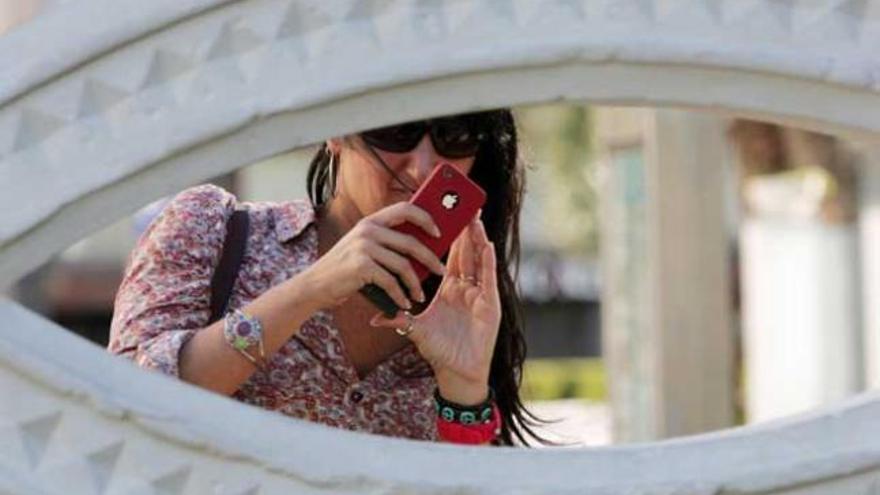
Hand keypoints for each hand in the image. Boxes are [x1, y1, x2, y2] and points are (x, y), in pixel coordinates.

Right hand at [301, 202, 446, 308]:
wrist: (314, 285)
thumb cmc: (344, 269)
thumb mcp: (363, 248)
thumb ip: (387, 244)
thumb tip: (424, 250)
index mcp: (370, 221)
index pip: (405, 208)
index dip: (426, 218)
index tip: (439, 233)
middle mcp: (367, 229)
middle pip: (411, 242)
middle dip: (430, 258)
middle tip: (441, 271)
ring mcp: (363, 246)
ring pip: (404, 265)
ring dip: (415, 284)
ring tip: (420, 296)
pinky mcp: (361, 266)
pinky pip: (391, 282)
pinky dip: (400, 296)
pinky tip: (403, 304)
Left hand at [371, 215, 500, 404]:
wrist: (456, 372)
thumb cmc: (440, 350)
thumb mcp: (415, 329)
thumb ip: (398, 319)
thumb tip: (374, 318)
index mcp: (450, 290)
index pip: (451, 258)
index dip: (450, 238)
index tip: (446, 218)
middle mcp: (466, 289)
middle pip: (467, 254)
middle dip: (466, 231)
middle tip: (465, 207)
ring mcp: (480, 296)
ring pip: (479, 262)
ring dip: (478, 240)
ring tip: (475, 219)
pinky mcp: (490, 305)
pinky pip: (488, 279)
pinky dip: (488, 262)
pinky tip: (487, 245)